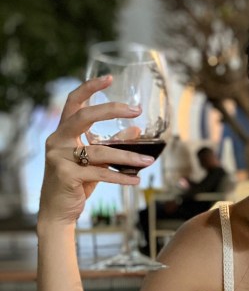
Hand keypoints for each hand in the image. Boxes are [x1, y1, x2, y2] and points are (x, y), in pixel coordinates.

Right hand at [38, 76, 150, 224]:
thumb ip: (112, 144)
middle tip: (136, 110)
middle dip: (111, 110)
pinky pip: (100, 173)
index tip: (110, 78)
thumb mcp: (95, 161)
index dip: (89, 88)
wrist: (58, 211)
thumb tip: (136, 129)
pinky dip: (121, 177)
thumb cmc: (77, 182)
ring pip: (100, 151)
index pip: (73, 102)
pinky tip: (136, 180)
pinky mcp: (66, 176)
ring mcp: (59, 158)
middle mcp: (57, 141)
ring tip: (148, 161)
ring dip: (128, 157)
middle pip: (84, 116)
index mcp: (63, 132)